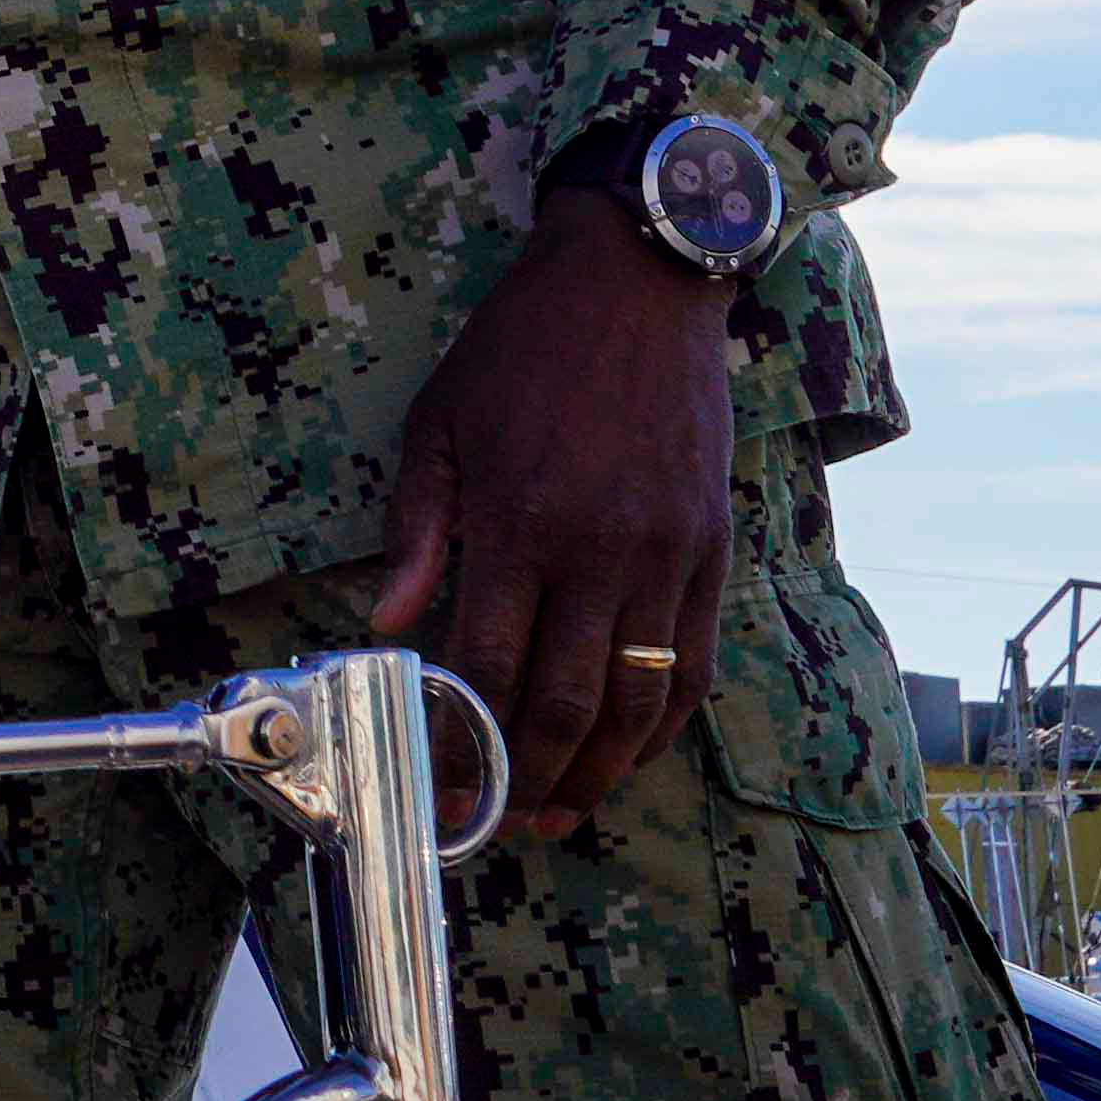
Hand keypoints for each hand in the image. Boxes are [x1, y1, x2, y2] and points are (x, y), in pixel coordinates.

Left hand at [364, 206, 739, 824]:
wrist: (639, 278)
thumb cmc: (523, 346)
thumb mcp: (441, 420)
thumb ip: (417, 530)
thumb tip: (387, 628)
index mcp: (518, 519)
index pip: (485, 665)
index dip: (459, 742)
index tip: (437, 787)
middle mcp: (598, 549)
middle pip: (564, 703)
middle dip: (523, 778)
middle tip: (492, 822)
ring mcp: (666, 554)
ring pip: (637, 701)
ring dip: (598, 773)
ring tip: (559, 812)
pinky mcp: (713, 548)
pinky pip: (697, 664)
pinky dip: (666, 724)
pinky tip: (632, 755)